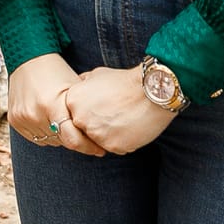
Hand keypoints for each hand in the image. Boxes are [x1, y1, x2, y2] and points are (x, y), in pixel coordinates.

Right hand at [7, 53, 102, 155]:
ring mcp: (22, 117)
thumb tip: (100, 134)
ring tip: (66, 123)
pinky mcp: (14, 120)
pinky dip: (46, 133)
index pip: (73, 140)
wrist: (28, 58)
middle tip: (86, 134)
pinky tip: (51, 121)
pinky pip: (36, 138)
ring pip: (50, 141)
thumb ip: (84, 113)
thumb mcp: (75, 89)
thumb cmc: (57, 72)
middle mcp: (34, 114)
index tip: (100, 149)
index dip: (89, 147)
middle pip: (62, 141)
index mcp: (51, 105)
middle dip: (76, 139)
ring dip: (60, 136)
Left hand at [60, 64, 176, 154]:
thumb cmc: (125, 81)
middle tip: (115, 117)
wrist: (151, 91)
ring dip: (110, 135)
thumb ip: (83, 84)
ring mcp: (95, 134)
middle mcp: (79, 118)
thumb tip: (78, 86)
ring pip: (99, 141)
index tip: (101, 110)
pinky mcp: (112, 146)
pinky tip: (132, 128)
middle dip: (97, 126)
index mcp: (72, 101)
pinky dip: (123, 141)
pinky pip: (114, 148)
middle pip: (84, 130)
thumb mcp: (97, 75)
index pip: (73, 116)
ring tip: (125, 120)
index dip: (88, 114)